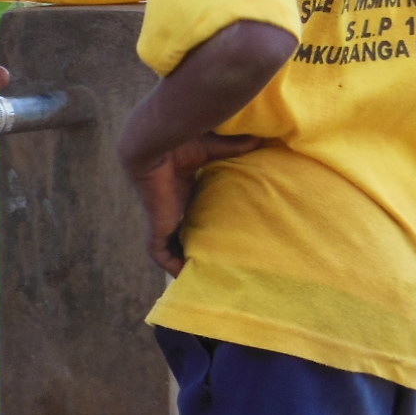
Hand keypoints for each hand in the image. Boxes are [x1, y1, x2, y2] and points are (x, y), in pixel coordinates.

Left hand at [131, 131, 261, 274]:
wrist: (154, 143)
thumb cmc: (179, 142)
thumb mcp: (212, 149)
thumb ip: (235, 148)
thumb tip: (261, 139)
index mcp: (181, 188)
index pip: (189, 210)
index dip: (200, 221)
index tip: (217, 231)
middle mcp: (171, 205)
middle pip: (179, 231)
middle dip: (190, 245)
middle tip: (213, 259)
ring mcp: (162, 216)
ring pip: (168, 246)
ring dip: (180, 260)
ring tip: (201, 274)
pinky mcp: (157, 225)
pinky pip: (158, 252)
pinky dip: (168, 265)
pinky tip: (184, 275)